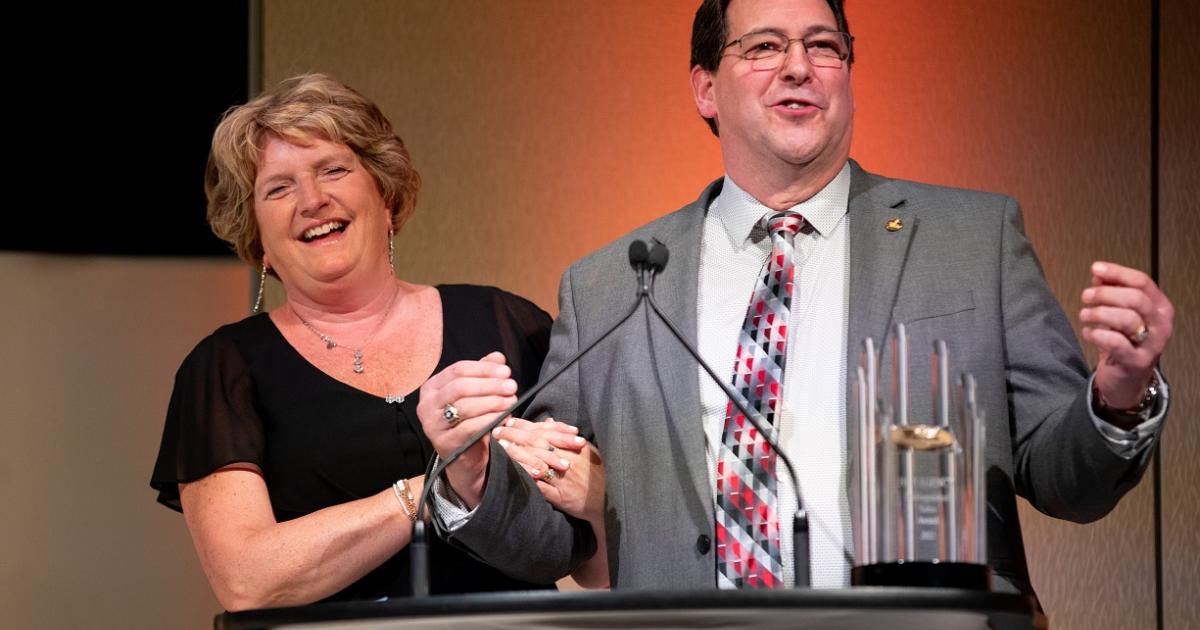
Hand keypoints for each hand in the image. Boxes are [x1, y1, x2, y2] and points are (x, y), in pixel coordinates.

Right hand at [416, 352, 516, 506]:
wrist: (463, 455)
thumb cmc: (468, 419)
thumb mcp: (475, 394)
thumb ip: (484, 374)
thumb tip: (498, 357)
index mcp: (432, 387)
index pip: (458, 370)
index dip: (484, 369)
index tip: (506, 371)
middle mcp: (427, 404)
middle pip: (460, 387)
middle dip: (489, 385)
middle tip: (512, 386)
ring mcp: (433, 425)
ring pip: (464, 407)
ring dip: (492, 402)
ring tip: (511, 401)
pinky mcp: (444, 443)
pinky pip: (469, 428)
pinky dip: (489, 420)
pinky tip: (504, 417)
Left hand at [493, 419, 602, 521]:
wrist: (607, 499)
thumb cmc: (597, 473)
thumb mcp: (586, 450)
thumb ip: (565, 436)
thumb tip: (548, 421)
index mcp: (573, 448)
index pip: (545, 433)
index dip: (526, 426)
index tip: (510, 421)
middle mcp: (567, 461)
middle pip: (537, 445)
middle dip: (515, 436)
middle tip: (498, 431)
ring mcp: (562, 479)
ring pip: (536, 463)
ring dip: (517, 454)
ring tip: (501, 446)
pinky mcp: (559, 497)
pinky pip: (539, 486)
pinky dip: (526, 476)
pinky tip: (512, 471)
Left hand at [1079, 261, 1173, 410]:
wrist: (1127, 378)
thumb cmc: (1124, 340)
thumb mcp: (1119, 312)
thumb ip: (1111, 290)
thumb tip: (1099, 272)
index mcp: (1160, 306)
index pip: (1142, 282)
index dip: (1117, 272)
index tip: (1095, 268)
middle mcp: (1161, 324)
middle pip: (1135, 298)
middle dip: (1105, 294)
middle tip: (1086, 296)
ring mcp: (1152, 344)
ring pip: (1126, 319)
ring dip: (1099, 313)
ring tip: (1084, 315)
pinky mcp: (1137, 361)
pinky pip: (1115, 342)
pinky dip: (1096, 334)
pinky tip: (1088, 333)